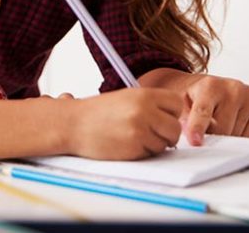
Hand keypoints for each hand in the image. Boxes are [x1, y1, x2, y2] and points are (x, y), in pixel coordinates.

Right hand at [64, 88, 183, 159]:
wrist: (72, 124)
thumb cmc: (96, 113)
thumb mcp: (125, 98)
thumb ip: (149, 105)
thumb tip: (172, 121)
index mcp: (143, 94)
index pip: (176, 104)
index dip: (171, 114)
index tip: (162, 118)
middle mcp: (144, 110)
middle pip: (175, 128)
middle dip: (167, 135)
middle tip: (152, 135)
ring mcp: (140, 129)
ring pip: (164, 144)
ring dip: (153, 146)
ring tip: (133, 138)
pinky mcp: (133, 147)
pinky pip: (150, 154)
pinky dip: (141, 153)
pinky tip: (125, 145)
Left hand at [180, 73, 248, 144]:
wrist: (206, 86)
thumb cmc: (193, 97)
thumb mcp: (180, 106)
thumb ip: (184, 121)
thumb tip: (194, 140)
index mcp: (209, 85)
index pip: (203, 112)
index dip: (198, 128)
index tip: (195, 142)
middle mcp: (232, 88)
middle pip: (222, 129)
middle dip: (211, 136)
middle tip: (204, 129)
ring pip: (237, 135)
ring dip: (226, 135)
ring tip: (218, 121)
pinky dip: (240, 135)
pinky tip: (232, 123)